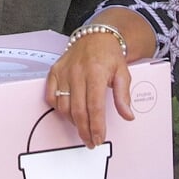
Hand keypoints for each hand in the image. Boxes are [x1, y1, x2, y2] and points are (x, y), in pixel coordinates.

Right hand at [44, 30, 131, 148]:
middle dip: (84, 130)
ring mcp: (64, 72)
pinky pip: (51, 96)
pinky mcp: (54, 71)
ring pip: (63, 106)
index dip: (96, 126)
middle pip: (78, 110)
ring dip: (72, 121)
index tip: (99, 139)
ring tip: (82, 127)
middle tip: (91, 142)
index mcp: (96, 73)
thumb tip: (128, 116)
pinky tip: (68, 112)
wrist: (96, 36)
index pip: (95, 106)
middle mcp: (77, 72)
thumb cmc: (109, 55)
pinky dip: (58, 108)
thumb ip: (124, 96)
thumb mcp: (123, 73)